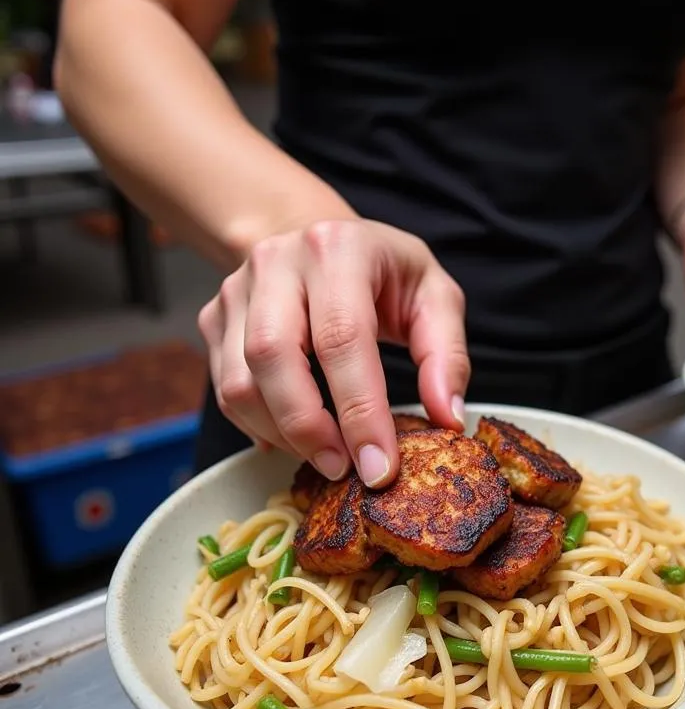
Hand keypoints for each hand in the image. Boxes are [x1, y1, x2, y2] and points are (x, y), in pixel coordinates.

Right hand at [198, 219, 468, 485]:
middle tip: (345, 470)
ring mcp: (236, 289)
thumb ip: (446, 355)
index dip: (360, 411)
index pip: (343, 337)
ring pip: (240, 380)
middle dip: (309, 428)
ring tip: (326, 456)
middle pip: (274, 356)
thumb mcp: (434, 296)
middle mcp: (277, 262)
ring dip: (282, 434)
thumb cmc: (384, 272)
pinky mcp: (214, 317)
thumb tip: (447, 418)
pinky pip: (225, 388)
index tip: (379, 467)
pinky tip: (294, 438)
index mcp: (339, 248)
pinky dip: (257, 426)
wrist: (321, 238)